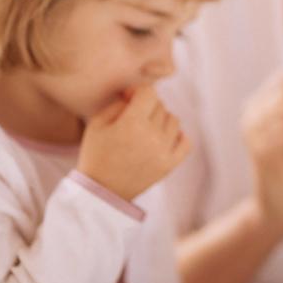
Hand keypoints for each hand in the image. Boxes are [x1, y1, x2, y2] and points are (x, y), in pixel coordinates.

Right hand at [78, 85, 189, 201]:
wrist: (101, 191)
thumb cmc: (96, 154)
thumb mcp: (98, 123)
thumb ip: (118, 102)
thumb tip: (135, 93)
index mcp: (132, 124)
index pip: (149, 92)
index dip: (138, 91)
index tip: (129, 99)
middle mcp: (152, 136)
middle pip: (160, 106)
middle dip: (146, 107)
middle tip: (132, 118)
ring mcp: (164, 152)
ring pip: (174, 120)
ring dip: (161, 120)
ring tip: (146, 130)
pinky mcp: (170, 165)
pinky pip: (186, 142)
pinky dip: (178, 136)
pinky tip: (164, 138)